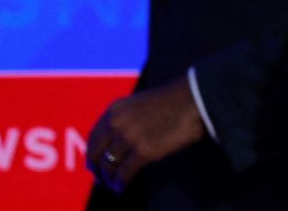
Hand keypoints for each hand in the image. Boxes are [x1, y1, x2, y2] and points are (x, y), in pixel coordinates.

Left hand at [86, 76, 205, 191]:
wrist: (195, 99)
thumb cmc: (173, 101)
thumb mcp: (141, 103)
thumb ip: (126, 118)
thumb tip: (118, 140)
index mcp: (115, 110)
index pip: (94, 137)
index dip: (92, 154)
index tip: (95, 164)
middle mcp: (117, 124)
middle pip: (97, 154)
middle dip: (97, 170)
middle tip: (101, 179)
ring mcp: (130, 138)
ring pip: (109, 165)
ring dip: (109, 179)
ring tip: (113, 186)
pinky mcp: (144, 151)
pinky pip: (124, 173)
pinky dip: (120, 183)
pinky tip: (121, 188)